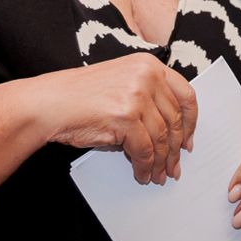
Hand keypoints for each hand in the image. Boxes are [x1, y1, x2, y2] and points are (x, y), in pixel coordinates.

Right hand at [40, 54, 197, 184]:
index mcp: (149, 65)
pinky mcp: (126, 116)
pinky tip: (142, 174)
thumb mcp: (121, 85)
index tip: (189, 140)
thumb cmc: (79, 97)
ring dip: (161, 162)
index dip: (191, 122)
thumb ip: (147, 99)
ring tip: (158, 175)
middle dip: (176, 148)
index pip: (185, 94)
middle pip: (176, 119)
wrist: (48, 103)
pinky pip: (145, 149)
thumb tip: (169, 134)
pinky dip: (145, 166)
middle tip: (174, 167)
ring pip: (162, 137)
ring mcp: (137, 95)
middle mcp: (147, 76)